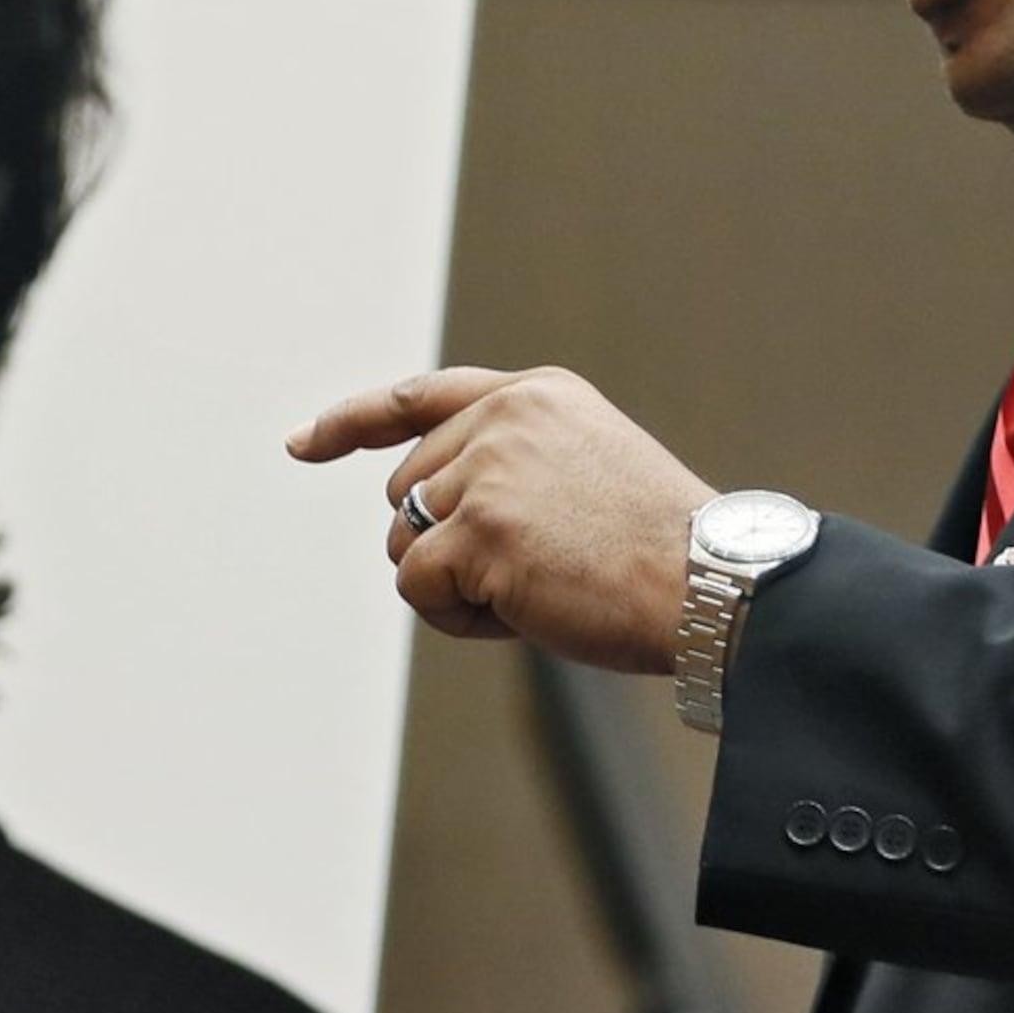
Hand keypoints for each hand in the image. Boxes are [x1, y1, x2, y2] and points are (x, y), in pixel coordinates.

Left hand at [287, 366, 713, 672]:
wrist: (709, 582)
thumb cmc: (660, 551)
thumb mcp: (586, 470)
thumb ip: (511, 465)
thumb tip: (419, 513)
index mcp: (534, 395)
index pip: (421, 397)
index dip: (352, 423)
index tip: (304, 443)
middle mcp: (502, 418)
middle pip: (406, 493)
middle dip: (448, 546)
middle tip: (533, 571)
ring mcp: (486, 469)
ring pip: (406, 544)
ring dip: (455, 586)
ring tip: (538, 589)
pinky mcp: (477, 528)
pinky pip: (417, 586)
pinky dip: (455, 618)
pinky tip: (520, 612)